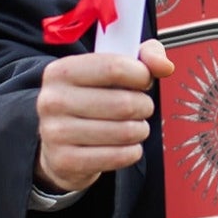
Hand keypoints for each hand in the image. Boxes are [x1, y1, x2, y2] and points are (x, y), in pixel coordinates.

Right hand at [34, 38, 174, 193]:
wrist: (59, 143)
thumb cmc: (92, 99)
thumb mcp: (112, 68)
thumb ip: (144, 57)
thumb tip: (165, 66)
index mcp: (61, 71)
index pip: (114, 67)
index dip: (141, 75)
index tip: (144, 80)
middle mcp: (52, 100)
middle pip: (124, 103)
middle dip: (144, 106)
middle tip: (141, 107)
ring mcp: (55, 133)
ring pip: (125, 132)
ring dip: (140, 130)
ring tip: (134, 126)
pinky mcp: (65, 161)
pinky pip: (119, 156)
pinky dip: (132, 151)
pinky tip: (125, 146)